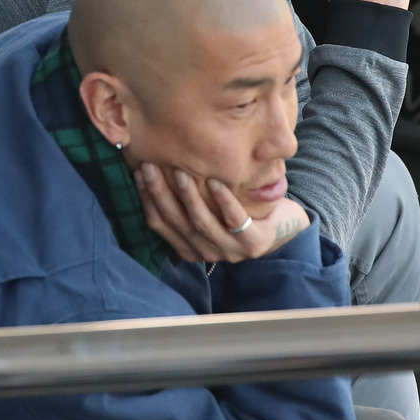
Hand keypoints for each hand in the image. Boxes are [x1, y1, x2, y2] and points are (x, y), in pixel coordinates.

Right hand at [134, 163, 308, 262]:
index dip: (147, 199)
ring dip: (189, 197)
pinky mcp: (253, 244)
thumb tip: (149, 167)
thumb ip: (183, 200)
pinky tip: (216, 181)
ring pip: (202, 223)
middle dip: (161, 194)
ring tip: (181, 172)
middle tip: (152, 167)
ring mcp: (230, 251)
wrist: (281, 222)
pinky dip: (223, 200)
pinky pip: (235, 219)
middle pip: (177, 223)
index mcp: (189, 247)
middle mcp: (206, 252)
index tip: (139, 172)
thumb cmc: (236, 209)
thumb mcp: (207, 207)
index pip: (159, 225)